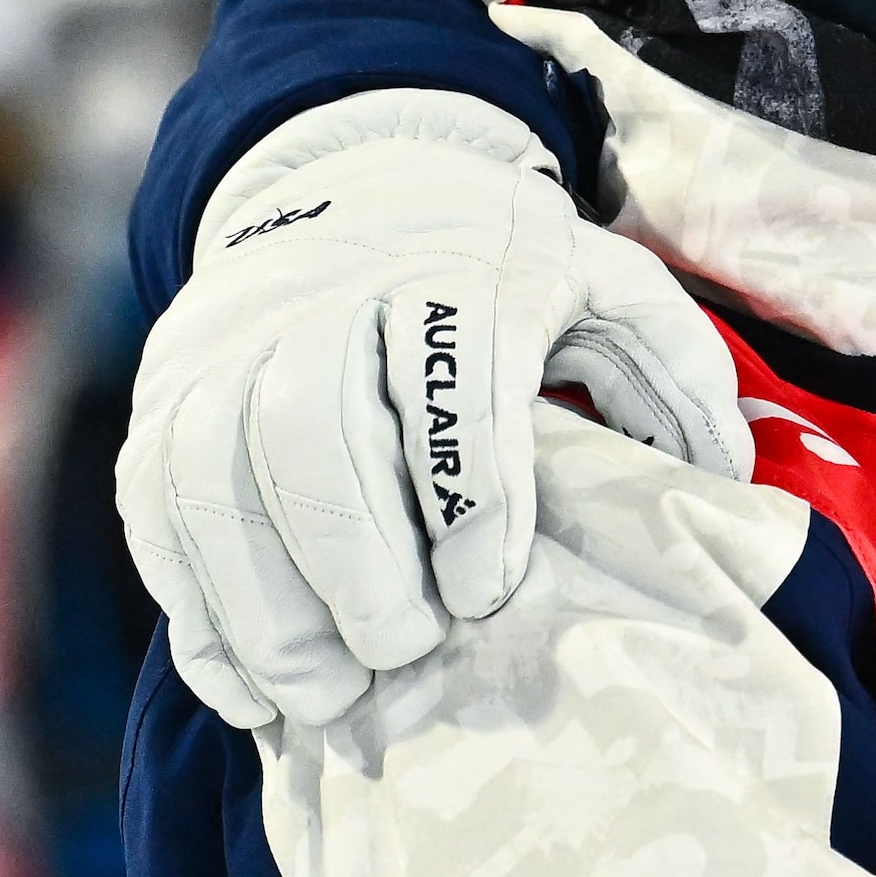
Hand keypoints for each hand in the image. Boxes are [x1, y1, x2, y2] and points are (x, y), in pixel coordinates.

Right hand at [120, 88, 751, 728]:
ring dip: (261, 601)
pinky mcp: (165, 394)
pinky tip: (248, 687)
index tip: (488, 596)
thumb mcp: (604, 284)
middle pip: (308, 429)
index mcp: (447, 272)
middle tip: (404, 652)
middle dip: (352, 559)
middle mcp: (317, 300)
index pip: (449, 383)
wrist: (355, 180)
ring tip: (324, 696)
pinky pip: (153, 504)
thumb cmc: (501, 267)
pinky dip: (194, 606)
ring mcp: (224, 345)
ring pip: (209, 472)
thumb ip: (672, 367)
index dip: (468, 499)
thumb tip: (723, 476)